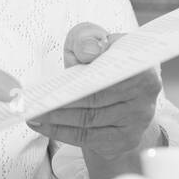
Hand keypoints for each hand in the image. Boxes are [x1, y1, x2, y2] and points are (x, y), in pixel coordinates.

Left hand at [27, 22, 159, 157]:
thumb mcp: (92, 44)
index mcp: (142, 66)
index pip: (110, 72)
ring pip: (89, 120)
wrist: (117, 94)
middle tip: (34, 102)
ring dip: (56, 118)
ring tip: (32, 113)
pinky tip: (41, 125)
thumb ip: (87, 38)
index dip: (83, 77)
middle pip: (96, 99)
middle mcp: (146, 95)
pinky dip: (61, 132)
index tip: (59, 82)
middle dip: (61, 101)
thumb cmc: (100, 65)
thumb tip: (89, 49)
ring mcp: (137, 121)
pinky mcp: (124, 140)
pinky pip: (88, 137)